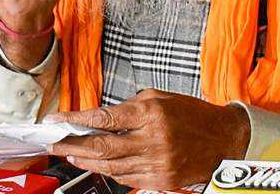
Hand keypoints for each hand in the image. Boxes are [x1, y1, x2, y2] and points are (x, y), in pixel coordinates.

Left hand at [48, 90, 250, 189]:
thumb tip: (99, 117)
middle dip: (72, 145)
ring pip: (110, 167)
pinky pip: (126, 179)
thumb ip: (129, 107)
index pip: (104, 118)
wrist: (224, 140)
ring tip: (70, 154)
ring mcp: (157, 164)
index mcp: (151, 114)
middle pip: (101, 147)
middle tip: (54, 143)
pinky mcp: (161, 181)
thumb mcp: (160, 98)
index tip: (57, 119)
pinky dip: (108, 171)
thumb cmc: (193, 115)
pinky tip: (96, 165)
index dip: (75, 119)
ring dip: (86, 161)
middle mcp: (153, 140)